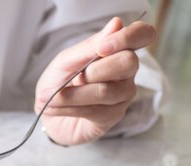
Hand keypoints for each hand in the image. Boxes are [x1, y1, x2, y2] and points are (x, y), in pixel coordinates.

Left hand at [35, 17, 155, 145]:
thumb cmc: (60, 81)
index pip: (142, 35)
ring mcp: (123, 95)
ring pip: (105, 91)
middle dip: (94, 70)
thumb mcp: (66, 61)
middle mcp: (127, 71)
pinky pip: (93, 110)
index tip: (101, 48)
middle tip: (74, 77)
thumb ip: (89, 47)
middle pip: (128, 62)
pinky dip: (67, 107)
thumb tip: (116, 23)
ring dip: (72, 95)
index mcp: (118, 50)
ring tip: (50, 98)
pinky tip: (52, 107)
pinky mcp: (112, 115)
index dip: (127, 38)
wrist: (48, 111)